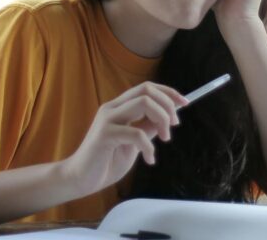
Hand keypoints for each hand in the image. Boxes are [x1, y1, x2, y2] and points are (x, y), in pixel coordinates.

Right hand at [61, 82, 188, 196]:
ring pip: (144, 103)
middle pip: (147, 90)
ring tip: (165, 139)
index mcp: (118, 107)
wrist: (81, 179)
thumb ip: (146, 128)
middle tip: (174, 125)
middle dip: (168, 104)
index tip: (185, 103)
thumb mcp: (133, 143)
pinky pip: (137, 133)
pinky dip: (149, 146)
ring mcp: (107, 119)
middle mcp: (112, 108)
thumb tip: (166, 119)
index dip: (168, 92)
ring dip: (162, 120)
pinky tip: (149, 159)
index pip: (147, 88)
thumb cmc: (106, 162)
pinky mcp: (105, 134)